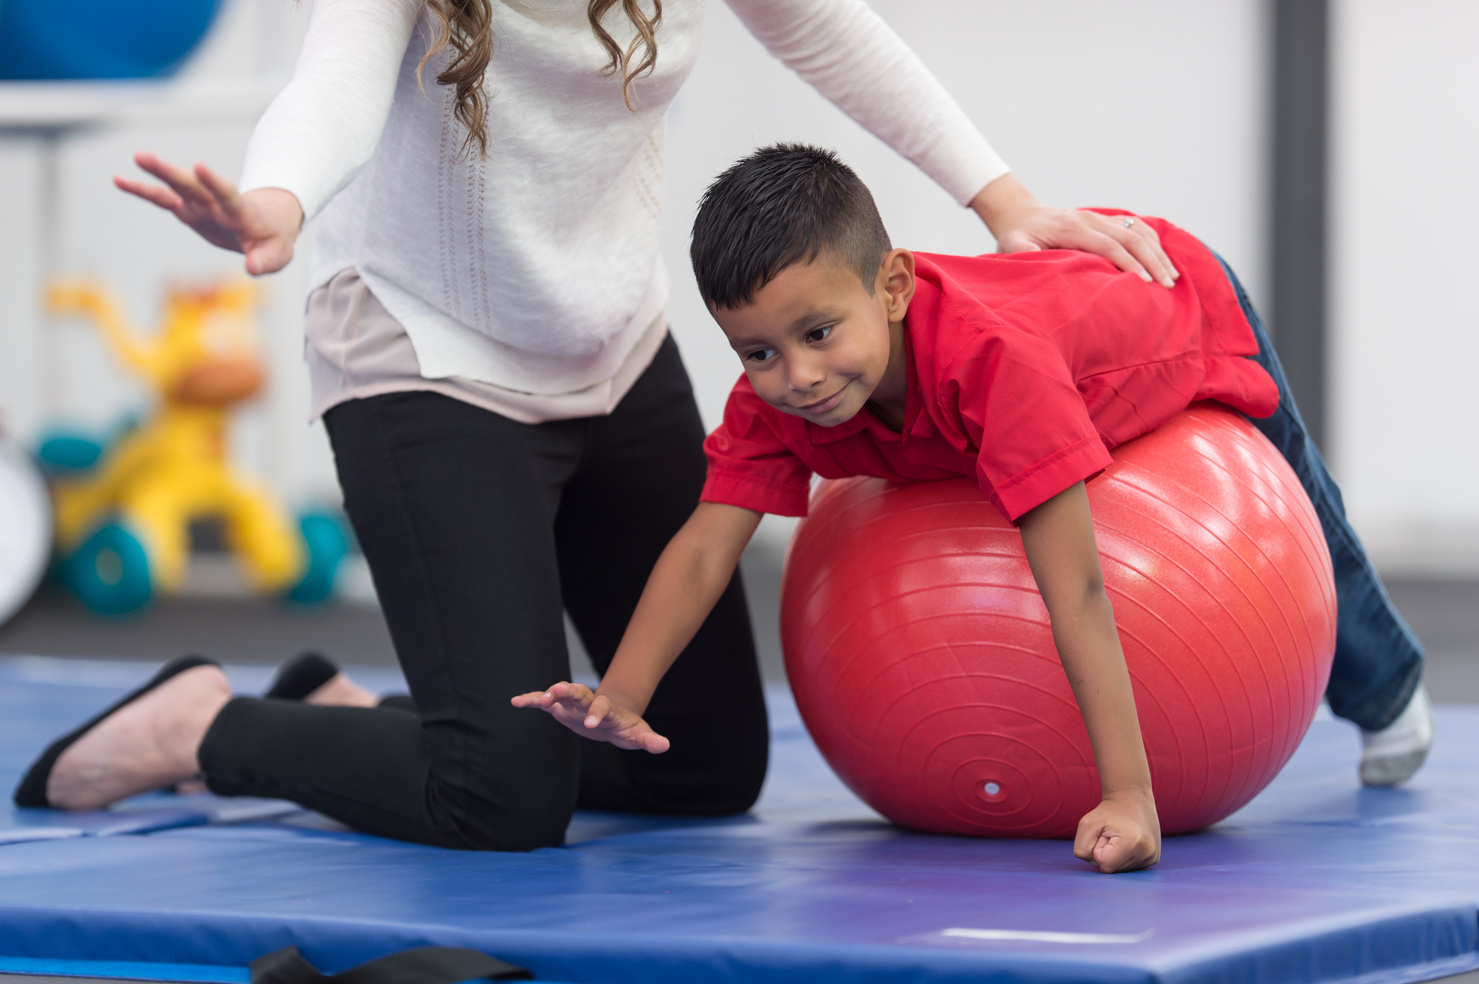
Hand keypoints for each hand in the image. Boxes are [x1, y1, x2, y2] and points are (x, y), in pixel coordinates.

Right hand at [114, 153, 302, 275]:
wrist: (269, 223)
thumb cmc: (274, 240)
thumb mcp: (277, 255)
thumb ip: (266, 261)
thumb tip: (252, 268)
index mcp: (240, 212)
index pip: (227, 195)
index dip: (214, 182)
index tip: (199, 166)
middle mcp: (217, 204)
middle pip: (192, 186)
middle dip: (170, 173)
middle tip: (144, 157)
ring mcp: (201, 206)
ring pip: (176, 187)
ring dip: (156, 174)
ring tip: (135, 158)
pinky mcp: (189, 211)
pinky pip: (163, 199)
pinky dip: (143, 191)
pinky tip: (119, 180)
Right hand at [510, 682, 670, 753]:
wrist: (614, 718)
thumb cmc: (627, 728)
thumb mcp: (639, 735)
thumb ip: (650, 740)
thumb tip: (664, 746)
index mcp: (608, 710)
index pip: (603, 708)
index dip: (597, 713)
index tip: (592, 724)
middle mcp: (589, 703)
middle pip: (579, 693)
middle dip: (569, 692)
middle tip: (557, 692)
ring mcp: (574, 704)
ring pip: (561, 694)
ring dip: (549, 694)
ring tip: (537, 699)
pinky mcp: (561, 708)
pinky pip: (544, 702)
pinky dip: (531, 700)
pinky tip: (515, 702)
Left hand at [970, 174, 1178, 287]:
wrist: (1021, 215)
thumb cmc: (1016, 237)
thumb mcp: (1011, 246)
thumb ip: (1022, 252)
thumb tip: (1033, 258)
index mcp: (1072, 227)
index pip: (1108, 244)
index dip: (1128, 263)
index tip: (1144, 283)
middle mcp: (1090, 219)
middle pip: (1130, 237)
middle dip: (1152, 260)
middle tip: (1167, 285)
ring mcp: (1100, 217)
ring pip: (1138, 230)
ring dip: (1158, 252)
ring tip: (1172, 276)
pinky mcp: (1106, 220)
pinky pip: (1136, 227)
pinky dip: (1153, 241)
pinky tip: (1164, 259)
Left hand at [1073, 790, 1160, 872]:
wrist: (1133, 798)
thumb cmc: (1108, 811)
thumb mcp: (1087, 823)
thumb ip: (1081, 849)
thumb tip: (1096, 866)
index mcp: (1133, 843)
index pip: (1103, 864)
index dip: (1098, 849)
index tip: (1106, 833)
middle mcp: (1147, 853)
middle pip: (1112, 869)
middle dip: (1106, 854)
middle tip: (1114, 835)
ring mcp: (1152, 858)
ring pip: (1119, 869)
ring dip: (1114, 855)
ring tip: (1122, 837)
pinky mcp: (1153, 859)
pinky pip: (1128, 867)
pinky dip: (1123, 856)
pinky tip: (1129, 842)